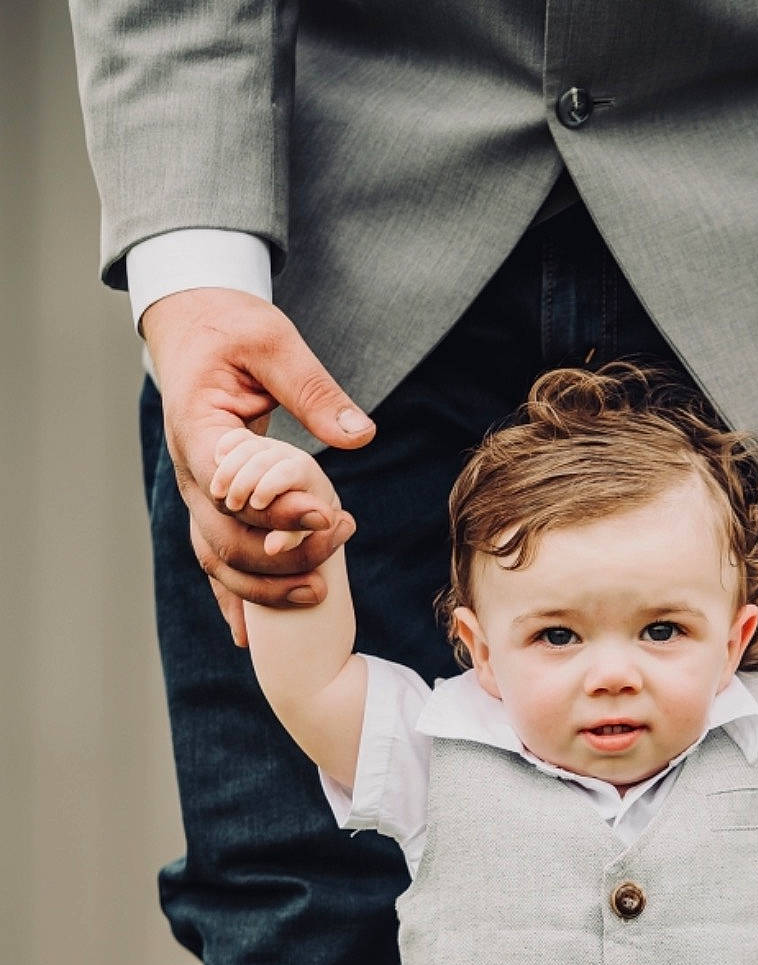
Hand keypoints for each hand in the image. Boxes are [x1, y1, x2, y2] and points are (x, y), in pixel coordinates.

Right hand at [141, 288, 372, 644]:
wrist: (194, 327)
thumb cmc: (232, 329)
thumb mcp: (274, 343)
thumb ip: (313, 389)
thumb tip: (360, 435)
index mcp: (198, 433)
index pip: (232, 490)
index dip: (277, 512)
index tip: (325, 515)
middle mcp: (191, 474)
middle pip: (224, 538)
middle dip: (281, 555)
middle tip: (339, 543)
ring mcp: (197, 495)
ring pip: (217, 560)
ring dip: (262, 587)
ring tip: (316, 595)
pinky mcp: (211, 505)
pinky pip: (217, 560)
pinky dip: (235, 598)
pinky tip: (252, 637)